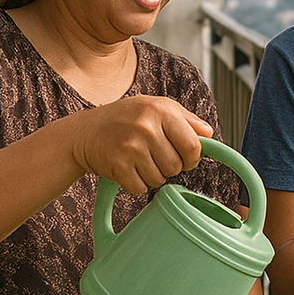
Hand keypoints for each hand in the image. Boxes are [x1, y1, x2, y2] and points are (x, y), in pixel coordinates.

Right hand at [69, 95, 213, 193]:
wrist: (84, 132)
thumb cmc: (125, 119)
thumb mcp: (157, 107)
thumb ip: (187, 119)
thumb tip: (209, 135)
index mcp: (161, 110)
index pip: (193, 147)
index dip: (192, 158)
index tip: (184, 158)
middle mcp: (146, 127)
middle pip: (177, 167)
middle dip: (170, 167)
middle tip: (153, 155)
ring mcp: (131, 147)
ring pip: (160, 179)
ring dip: (152, 175)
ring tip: (138, 159)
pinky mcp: (118, 166)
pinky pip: (141, 188)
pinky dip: (136, 183)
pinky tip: (127, 168)